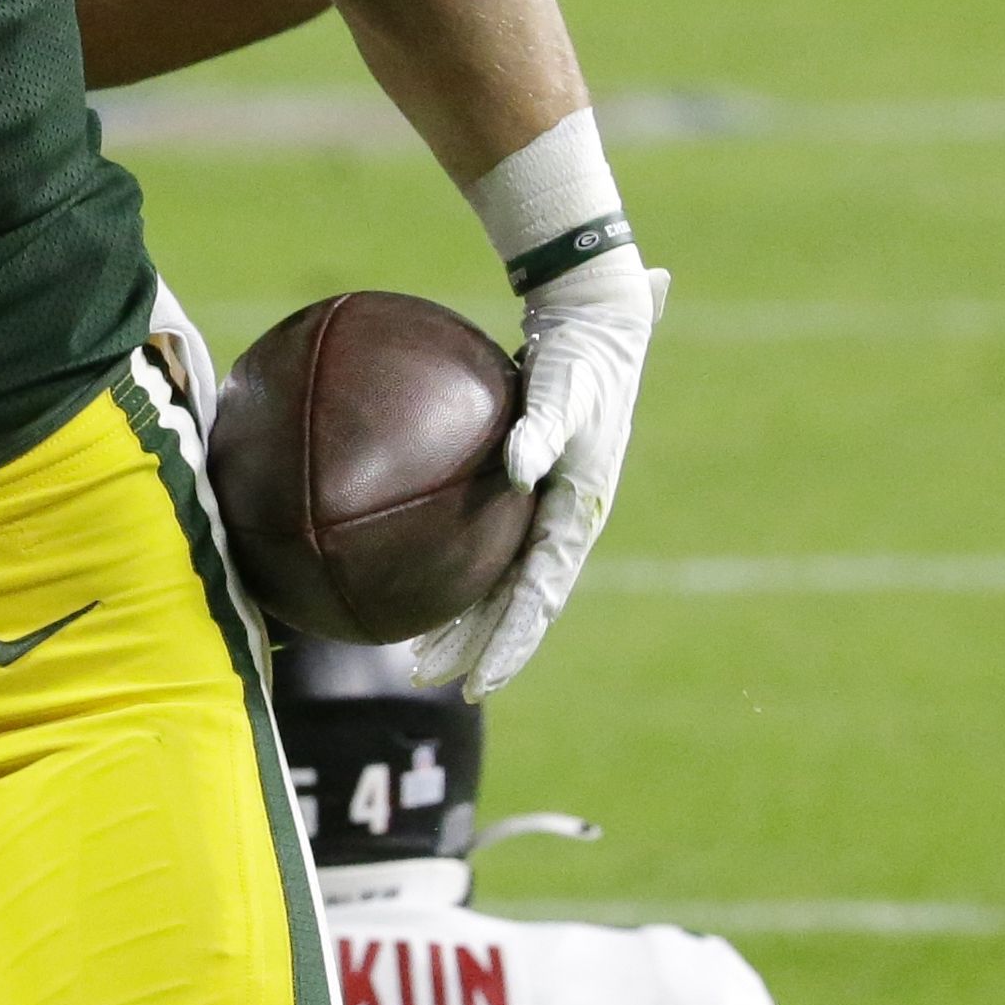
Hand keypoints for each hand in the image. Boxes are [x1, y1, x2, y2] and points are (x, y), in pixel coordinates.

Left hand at [418, 255, 665, 697]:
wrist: (596, 323)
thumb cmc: (581, 355)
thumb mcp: (566, 389)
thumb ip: (543, 430)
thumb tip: (516, 468)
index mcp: (578, 515)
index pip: (540, 597)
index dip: (512, 642)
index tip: (481, 681)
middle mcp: (561, 523)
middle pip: (512, 604)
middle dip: (473, 647)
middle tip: (423, 679)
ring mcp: (542, 509)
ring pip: (496, 581)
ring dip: (459, 619)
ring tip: (412, 651)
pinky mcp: (523, 490)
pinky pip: (482, 541)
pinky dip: (451, 566)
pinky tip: (408, 573)